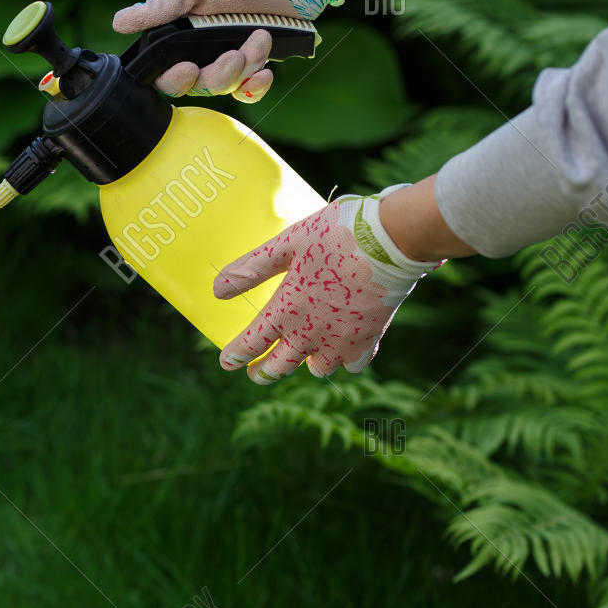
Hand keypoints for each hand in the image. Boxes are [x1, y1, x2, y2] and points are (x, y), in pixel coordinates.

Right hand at [113, 0, 345, 99]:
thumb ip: (160, 9)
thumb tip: (118, 23)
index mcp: (179, 29)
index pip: (162, 70)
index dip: (173, 78)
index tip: (189, 68)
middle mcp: (199, 46)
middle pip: (195, 84)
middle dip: (217, 74)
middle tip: (236, 55)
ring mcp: (227, 55)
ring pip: (223, 87)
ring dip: (243, 69)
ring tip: (261, 40)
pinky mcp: (254, 63)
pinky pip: (247, 91)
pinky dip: (256, 86)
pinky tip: (267, 72)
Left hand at [214, 186, 439, 382]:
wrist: (391, 240)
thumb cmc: (335, 234)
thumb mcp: (286, 243)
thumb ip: (251, 269)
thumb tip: (217, 290)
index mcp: (286, 310)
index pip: (252, 342)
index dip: (236, 355)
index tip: (226, 362)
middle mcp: (311, 333)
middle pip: (280, 367)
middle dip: (263, 372)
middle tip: (255, 373)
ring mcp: (342, 340)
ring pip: (318, 369)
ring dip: (306, 364)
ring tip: (303, 355)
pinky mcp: (370, 338)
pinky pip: (353, 363)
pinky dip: (345, 359)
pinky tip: (342, 348)